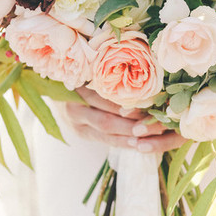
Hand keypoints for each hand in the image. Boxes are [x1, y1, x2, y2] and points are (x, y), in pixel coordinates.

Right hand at [61, 86, 186, 152]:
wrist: (57, 92)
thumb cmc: (82, 76)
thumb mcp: (91, 71)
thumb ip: (109, 75)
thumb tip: (143, 78)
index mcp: (77, 88)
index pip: (106, 98)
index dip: (129, 103)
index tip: (152, 104)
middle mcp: (74, 108)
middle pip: (107, 120)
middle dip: (133, 124)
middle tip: (157, 126)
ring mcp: (77, 124)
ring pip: (107, 133)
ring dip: (130, 137)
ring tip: (151, 138)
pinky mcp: (82, 134)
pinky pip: (105, 140)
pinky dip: (123, 143)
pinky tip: (138, 144)